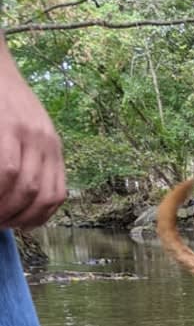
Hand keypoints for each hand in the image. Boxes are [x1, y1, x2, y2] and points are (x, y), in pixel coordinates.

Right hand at [0, 35, 66, 228]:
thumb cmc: (4, 101)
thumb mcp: (27, 129)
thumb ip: (30, 158)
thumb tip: (23, 197)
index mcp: (53, 146)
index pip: (56, 194)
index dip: (37, 218)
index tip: (18, 225)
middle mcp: (45, 140)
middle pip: (39, 194)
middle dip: (17, 217)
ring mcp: (27, 132)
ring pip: (22, 185)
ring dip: (4, 207)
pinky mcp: (8, 125)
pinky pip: (7, 169)